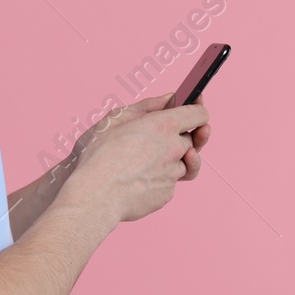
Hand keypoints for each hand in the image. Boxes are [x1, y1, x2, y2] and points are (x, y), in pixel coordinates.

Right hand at [61, 92, 210, 222]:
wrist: (95, 196)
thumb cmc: (98, 156)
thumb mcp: (115, 119)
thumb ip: (146, 106)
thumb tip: (169, 98)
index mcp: (163, 126)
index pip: (199, 115)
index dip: (197, 112)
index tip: (194, 111)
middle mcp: (175, 149)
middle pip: (191, 141)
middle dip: (177, 140)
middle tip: (154, 141)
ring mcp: (173, 174)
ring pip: (180, 164)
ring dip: (166, 161)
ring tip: (139, 163)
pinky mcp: (166, 194)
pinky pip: (167, 184)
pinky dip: (155, 181)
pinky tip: (133, 180)